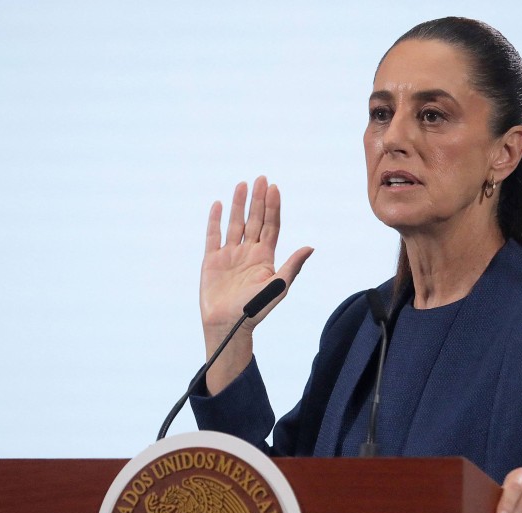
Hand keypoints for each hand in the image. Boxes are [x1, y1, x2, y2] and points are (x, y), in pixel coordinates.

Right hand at [200, 176, 312, 392]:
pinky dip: (215, 220)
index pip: (271, 226)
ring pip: (236, 224)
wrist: (228, 325)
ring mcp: (230, 255)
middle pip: (255, 220)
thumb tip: (310, 247)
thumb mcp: (278, 287)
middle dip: (258, 200)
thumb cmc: (255, 310)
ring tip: (242, 184)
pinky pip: (213, 235)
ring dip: (239, 204)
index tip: (275, 188)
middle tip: (262, 178)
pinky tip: (219, 205)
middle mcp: (248, 253)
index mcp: (265, 258)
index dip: (273, 208)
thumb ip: (292, 266)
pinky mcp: (211, 260)